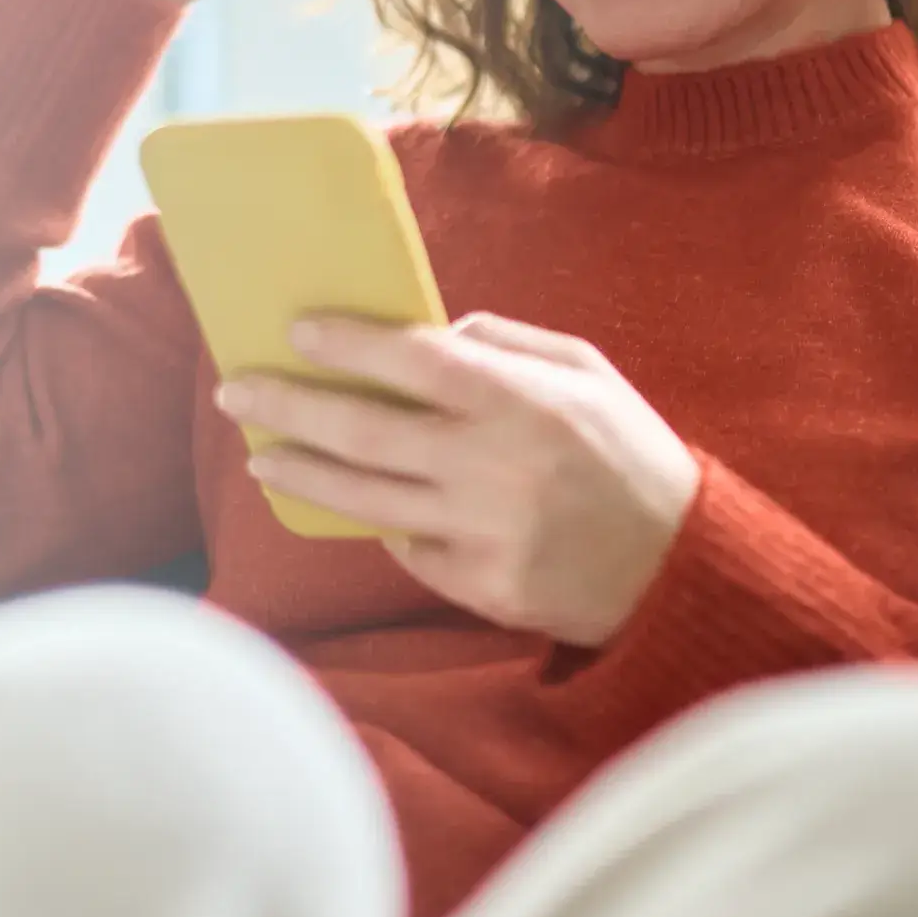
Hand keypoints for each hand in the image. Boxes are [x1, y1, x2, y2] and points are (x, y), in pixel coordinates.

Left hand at [218, 314, 700, 647]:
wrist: (681, 569)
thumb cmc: (631, 454)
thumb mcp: (589, 373)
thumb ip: (508, 343)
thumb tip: (432, 332)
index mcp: (524, 402)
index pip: (415, 360)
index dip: (349, 344)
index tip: (296, 330)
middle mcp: (495, 467)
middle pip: (365, 431)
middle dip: (290, 406)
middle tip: (236, 390)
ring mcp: (483, 534)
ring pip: (365, 499)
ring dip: (303, 474)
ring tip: (260, 456)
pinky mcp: (479, 587)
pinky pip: (407, 548)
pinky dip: (382, 523)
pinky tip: (361, 505)